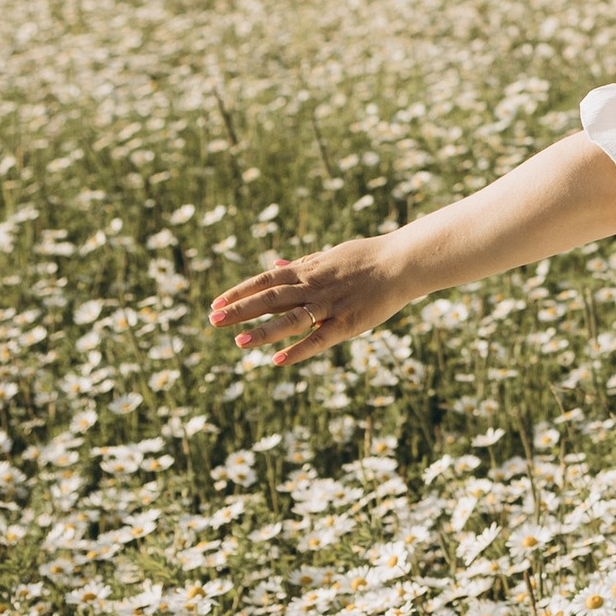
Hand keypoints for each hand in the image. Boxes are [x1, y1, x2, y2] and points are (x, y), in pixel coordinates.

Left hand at [208, 234, 414, 367]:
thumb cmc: (367, 257)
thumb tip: (275, 265)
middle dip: (240, 310)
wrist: (402, 262)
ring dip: (263, 331)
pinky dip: (298, 350)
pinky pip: (319, 339)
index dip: (239, 292)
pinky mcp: (348, 324)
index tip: (216, 302)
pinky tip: (278, 360)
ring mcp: (330, 306)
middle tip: (212, 320)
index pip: (265, 281)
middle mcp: (313, 287)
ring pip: (291, 319)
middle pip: (270, 298)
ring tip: (238, 342)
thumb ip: (302, 264)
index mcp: (308, 270)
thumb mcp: (330, 255)